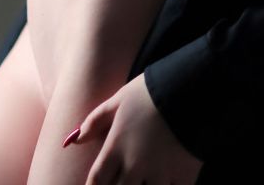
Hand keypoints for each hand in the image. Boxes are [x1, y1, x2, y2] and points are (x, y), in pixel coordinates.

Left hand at [69, 71, 204, 184]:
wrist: (192, 87)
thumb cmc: (150, 91)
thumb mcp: (119, 100)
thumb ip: (94, 121)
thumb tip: (72, 141)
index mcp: (116, 147)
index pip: (96, 181)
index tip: (97, 184)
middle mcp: (134, 166)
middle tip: (122, 177)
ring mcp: (158, 174)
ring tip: (142, 179)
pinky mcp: (182, 177)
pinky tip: (166, 181)